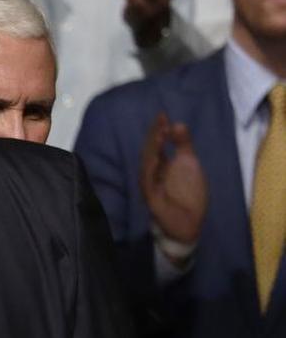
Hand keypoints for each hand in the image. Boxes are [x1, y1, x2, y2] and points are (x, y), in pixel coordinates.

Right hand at [140, 113, 206, 257]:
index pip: (157, 143)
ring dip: (152, 148)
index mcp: (161, 163)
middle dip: (155, 134)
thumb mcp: (190, 164)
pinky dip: (151, 167)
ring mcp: (150, 183)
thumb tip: (178, 124)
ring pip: (147, 162)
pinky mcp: (151, 196)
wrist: (188, 223)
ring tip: (160, 133)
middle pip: (150, 150)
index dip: (159, 129)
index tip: (163, 114)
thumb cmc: (187, 195)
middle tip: (161, 119)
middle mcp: (153, 172)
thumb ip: (184, 145)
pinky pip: (148, 180)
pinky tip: (156, 155)